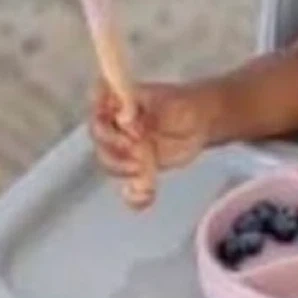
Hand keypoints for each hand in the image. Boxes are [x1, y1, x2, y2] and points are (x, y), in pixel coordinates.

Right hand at [89, 80, 214, 209]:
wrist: (200, 123)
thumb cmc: (182, 104)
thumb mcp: (167, 101)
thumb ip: (144, 108)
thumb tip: (124, 118)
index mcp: (118, 104)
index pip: (96, 109)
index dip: (103, 119)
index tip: (121, 125)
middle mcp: (116, 127)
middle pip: (100, 141)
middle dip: (114, 149)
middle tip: (136, 150)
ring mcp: (125, 150)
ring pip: (110, 164)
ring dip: (122, 170)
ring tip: (143, 169)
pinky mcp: (138, 169)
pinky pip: (129, 187)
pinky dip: (135, 197)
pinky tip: (147, 197)